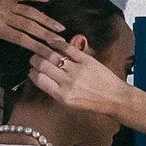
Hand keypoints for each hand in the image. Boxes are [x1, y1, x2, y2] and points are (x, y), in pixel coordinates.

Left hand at [0, 0, 70, 68]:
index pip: (21, 39)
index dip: (37, 46)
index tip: (50, 53)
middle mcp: (2, 14)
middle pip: (29, 25)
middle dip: (47, 33)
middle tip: (61, 40)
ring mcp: (5, 2)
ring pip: (29, 10)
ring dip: (46, 18)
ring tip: (59, 26)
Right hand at [29, 42, 145, 120]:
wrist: (114, 98)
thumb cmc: (92, 103)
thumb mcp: (70, 103)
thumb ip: (55, 91)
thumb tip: (41, 78)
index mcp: (62, 95)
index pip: (39, 79)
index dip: (32, 72)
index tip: (32, 70)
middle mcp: (68, 83)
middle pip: (43, 65)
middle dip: (35, 59)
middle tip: (34, 57)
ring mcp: (77, 70)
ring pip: (53, 55)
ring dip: (44, 50)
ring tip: (41, 49)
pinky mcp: (87, 60)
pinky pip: (68, 49)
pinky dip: (58, 43)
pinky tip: (53, 42)